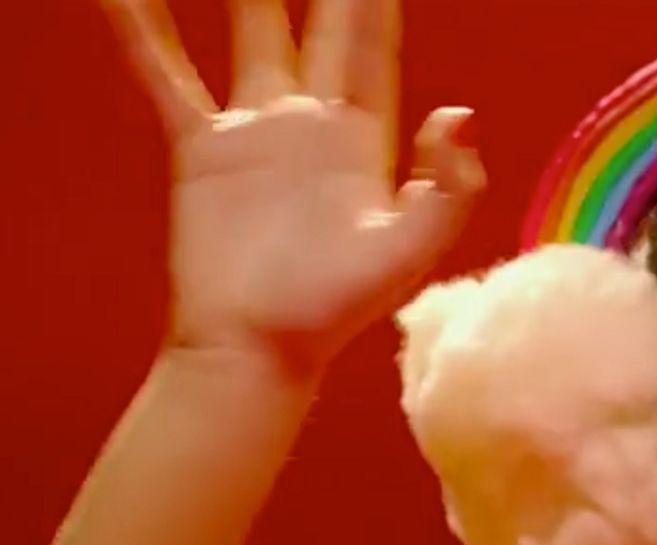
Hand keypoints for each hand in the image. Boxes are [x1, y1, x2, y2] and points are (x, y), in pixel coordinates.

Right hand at [102, 0, 483, 376]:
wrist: (259, 345)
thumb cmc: (336, 308)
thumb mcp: (410, 249)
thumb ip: (449, 186)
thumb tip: (461, 111)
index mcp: (366, 139)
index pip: (372, 48)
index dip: (374, 1)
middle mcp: (313, 122)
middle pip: (318, 26)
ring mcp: (256, 130)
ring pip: (250, 34)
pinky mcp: (202, 147)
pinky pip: (167, 75)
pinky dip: (143, 30)